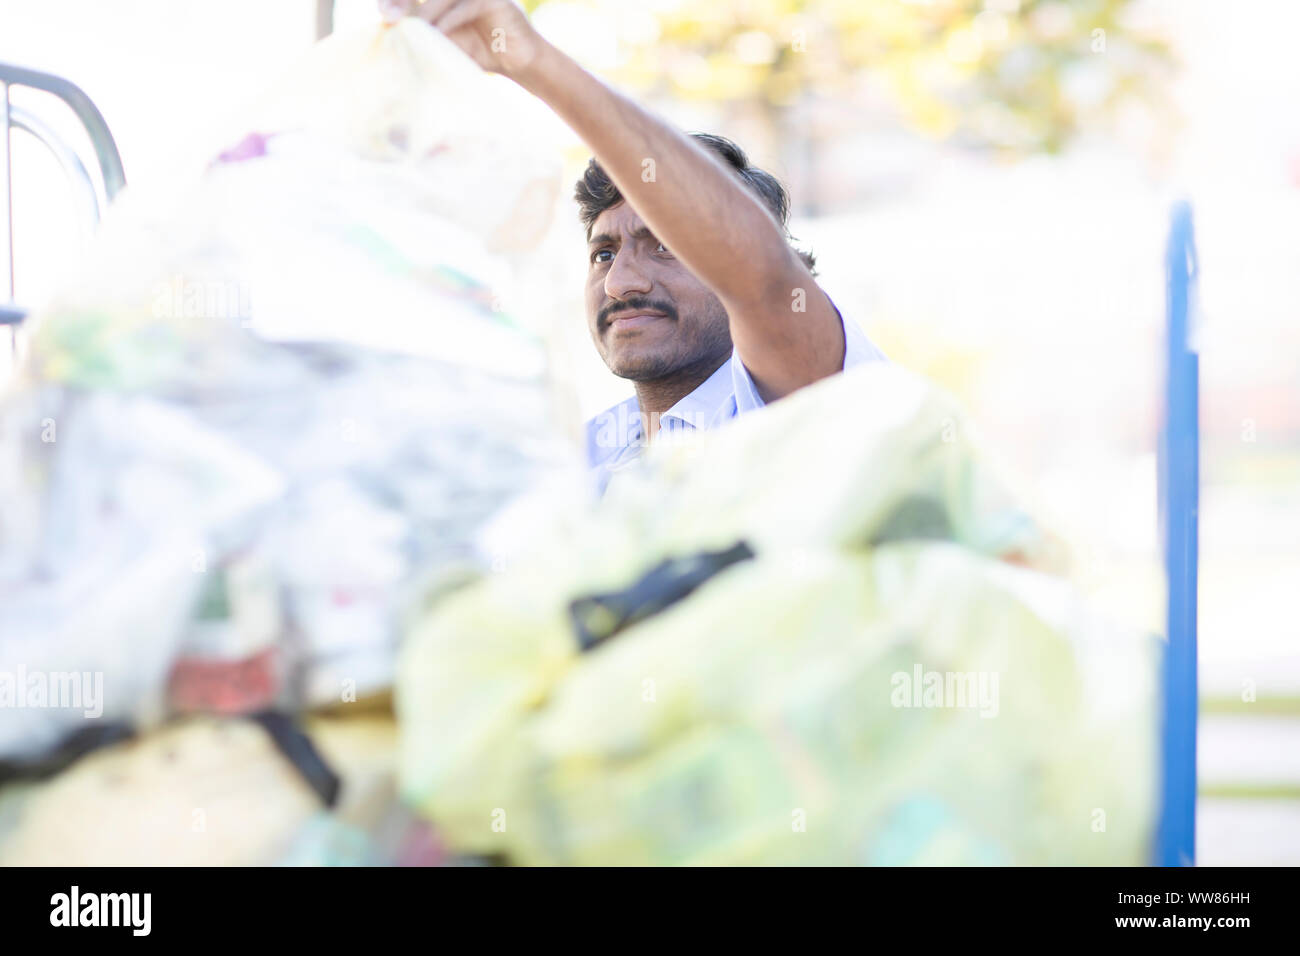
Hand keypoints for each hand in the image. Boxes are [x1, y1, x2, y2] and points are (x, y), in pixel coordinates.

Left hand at [380, 0, 544, 78]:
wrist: (519, 62)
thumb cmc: (481, 51)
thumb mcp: (447, 41)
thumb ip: (423, 30)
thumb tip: (388, 23)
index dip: (397, 1)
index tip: (381, 14)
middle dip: (404, 1)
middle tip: (385, 14)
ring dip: (425, 12)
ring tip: (409, 29)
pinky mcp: (493, 0)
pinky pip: (465, 7)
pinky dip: (448, 20)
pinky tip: (437, 33)